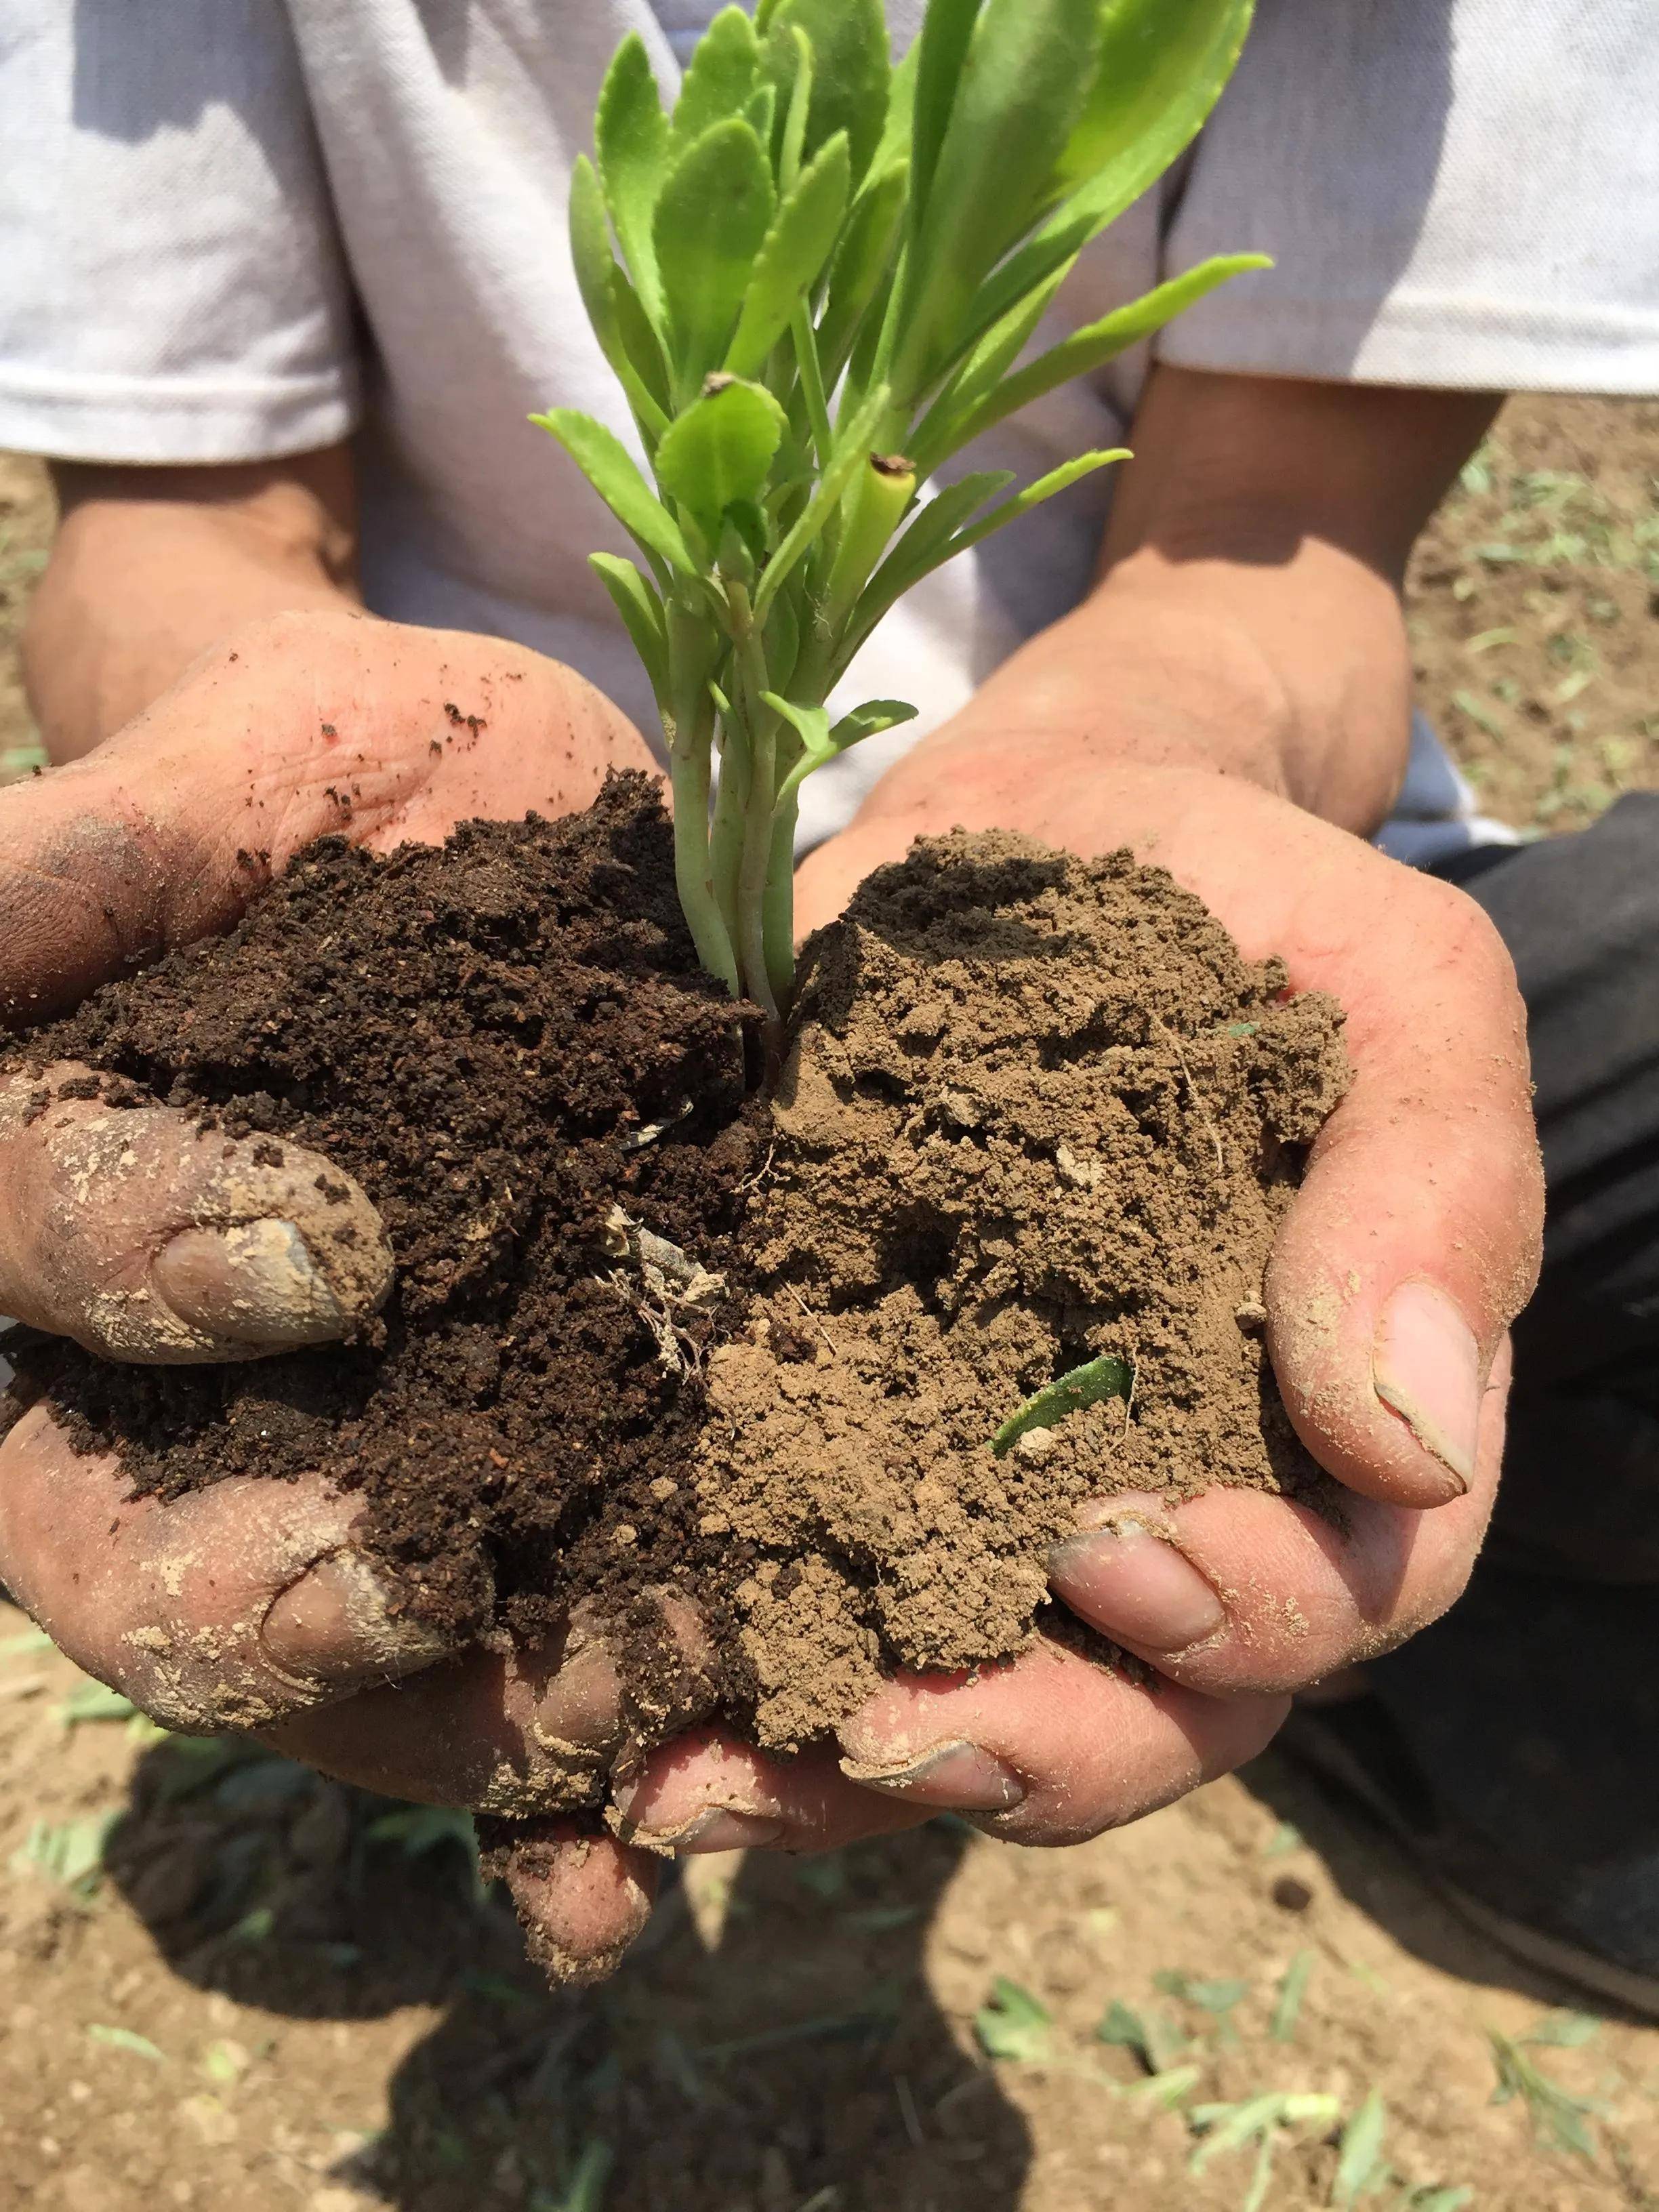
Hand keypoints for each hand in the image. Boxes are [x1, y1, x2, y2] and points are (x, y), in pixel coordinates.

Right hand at [0, 606, 702, 1973]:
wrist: (494, 848)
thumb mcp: (200, 790)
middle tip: (435, 1614)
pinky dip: (573, 1780)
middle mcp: (156, 1398)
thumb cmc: (309, 787)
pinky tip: (627, 1881)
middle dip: (283, 1609)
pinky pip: (515, 1663)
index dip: (152, 1263)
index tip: (338, 1253)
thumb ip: (59, 869)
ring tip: (625, 1766)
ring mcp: (340, 1469)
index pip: (34, 1253)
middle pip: (141, 1556)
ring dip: (469, 1735)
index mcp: (42, 1214)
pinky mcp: (519, 1492)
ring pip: (340, 1656)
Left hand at [591, 753, 1537, 1860]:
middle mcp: (1172, 1484)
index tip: (1118, 1541)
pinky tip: (628, 1723)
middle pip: (1155, 1709)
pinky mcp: (842, 1438)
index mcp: (1325, 1414)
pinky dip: (729, 1686)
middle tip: (901, 1720)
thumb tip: (1407, 1440)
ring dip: (846, 1771)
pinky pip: (808, 1607)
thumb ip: (1434, 1185)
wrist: (1027, 833)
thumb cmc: (1231, 905)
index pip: (1342, 1590)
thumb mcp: (1389, 988)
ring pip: (972, 1703)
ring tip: (700, 1781)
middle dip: (1040, 1746)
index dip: (1251, 1612)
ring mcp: (998, 1481)